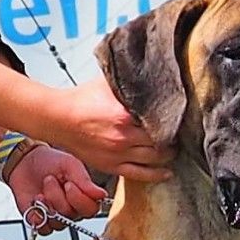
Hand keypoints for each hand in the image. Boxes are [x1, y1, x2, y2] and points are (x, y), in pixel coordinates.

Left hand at [6, 146, 106, 233]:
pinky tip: (34, 201)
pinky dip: (37, 215)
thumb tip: (102, 195)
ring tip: (41, 191)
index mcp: (84, 196)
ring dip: (47, 205)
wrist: (25, 161)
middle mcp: (72, 209)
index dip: (79, 199)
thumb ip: (85, 181)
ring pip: (58, 223)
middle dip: (57, 197)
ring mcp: (56, 217)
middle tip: (49, 180)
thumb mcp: (69, 165)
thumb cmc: (49, 161)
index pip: (91, 209)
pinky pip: (44, 229)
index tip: (68, 184)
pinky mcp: (40, 221)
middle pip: (72, 215)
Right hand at [43, 77, 176, 181]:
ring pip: (155, 159)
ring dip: (168, 154)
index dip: (175, 118)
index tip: (181, 115)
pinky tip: (167, 171)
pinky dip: (157, 174)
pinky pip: (140, 174)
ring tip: (174, 147)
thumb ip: (130, 78)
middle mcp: (124, 137)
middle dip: (174, 137)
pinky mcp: (112, 166)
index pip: (161, 120)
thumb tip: (149, 65)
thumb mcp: (108, 81)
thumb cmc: (82, 99)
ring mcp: (118, 154)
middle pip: (162, 141)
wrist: (58, 118)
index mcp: (124, 115)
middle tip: (181, 132)